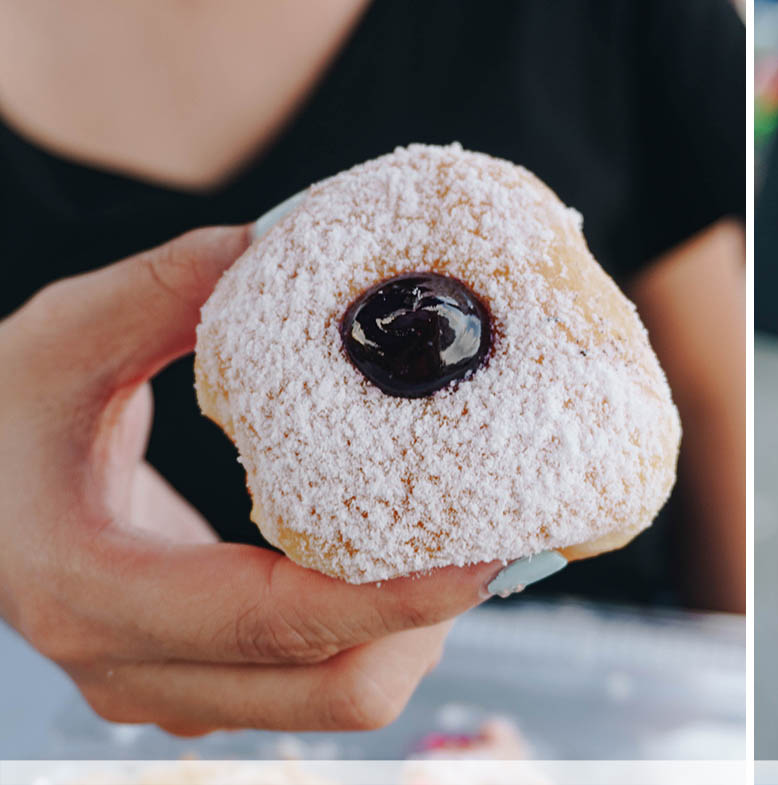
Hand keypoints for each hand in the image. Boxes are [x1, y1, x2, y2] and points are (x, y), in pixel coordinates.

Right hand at [0, 227, 502, 734]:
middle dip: (430, 624)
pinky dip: (375, 639)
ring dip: (412, 635)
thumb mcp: (55, 340)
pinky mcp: (194, 686)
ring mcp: (165, 693)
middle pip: (336, 690)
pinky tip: (403, 564)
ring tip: (459, 542)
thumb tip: (277, 240)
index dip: (400, 598)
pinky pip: (312, 686)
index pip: (282, 621)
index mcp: (95, 594)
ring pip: (335, 700)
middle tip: (491, 536)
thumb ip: (160, 292)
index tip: (491, 552)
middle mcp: (135, 671)